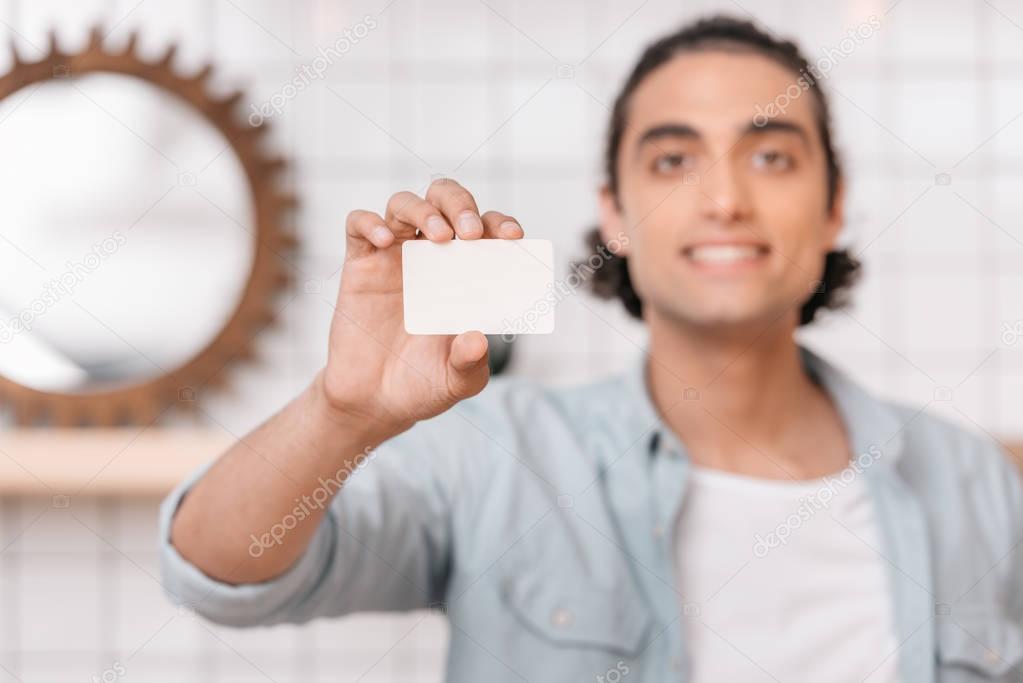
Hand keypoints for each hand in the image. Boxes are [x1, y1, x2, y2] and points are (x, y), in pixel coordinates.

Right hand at [317, 178, 523, 435]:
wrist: (374, 402)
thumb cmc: (423, 384)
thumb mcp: (457, 382)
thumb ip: (471, 363)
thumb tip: (478, 338)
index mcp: (466, 272)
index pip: (487, 229)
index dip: (501, 223)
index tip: (512, 238)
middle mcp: (432, 255)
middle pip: (445, 199)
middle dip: (461, 204)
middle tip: (470, 232)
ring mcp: (394, 256)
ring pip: (404, 203)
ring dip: (424, 210)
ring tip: (439, 237)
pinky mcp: (360, 264)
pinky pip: (358, 225)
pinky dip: (369, 223)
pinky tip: (383, 241)